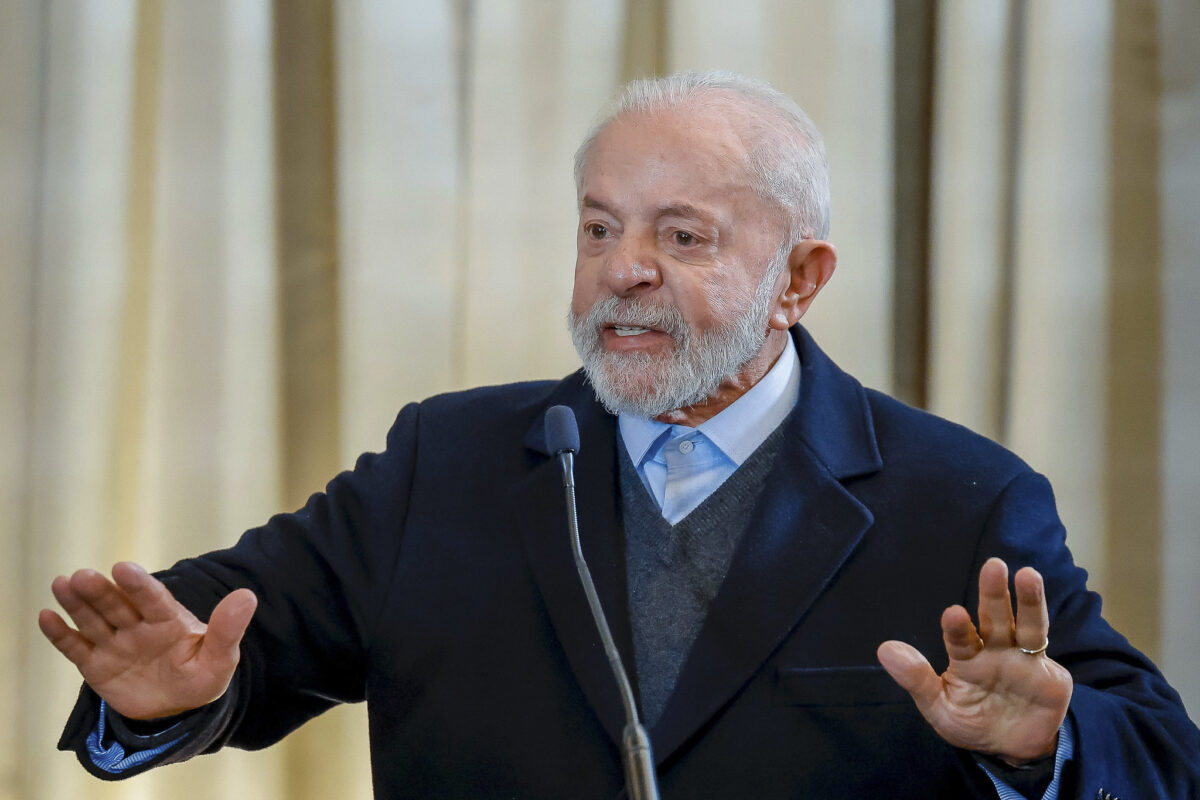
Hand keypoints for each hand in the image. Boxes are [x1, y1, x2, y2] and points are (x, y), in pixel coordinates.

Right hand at [38, 562, 256, 719]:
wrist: (178, 706)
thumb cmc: (202, 676)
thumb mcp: (219, 659)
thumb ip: (228, 630)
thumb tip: (247, 596)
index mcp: (169, 620)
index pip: (154, 599)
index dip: (139, 585)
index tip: (124, 567)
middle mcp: (139, 626)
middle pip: (117, 605)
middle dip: (101, 591)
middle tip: (82, 575)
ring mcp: (116, 643)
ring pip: (94, 620)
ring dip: (77, 603)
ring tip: (62, 583)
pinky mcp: (96, 664)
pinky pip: (76, 647)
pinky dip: (61, 634)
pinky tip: (47, 616)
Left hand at [876, 557, 1071, 763]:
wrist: (1011, 750)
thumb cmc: (971, 722)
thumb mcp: (939, 708)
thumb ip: (916, 680)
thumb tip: (884, 649)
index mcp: (966, 657)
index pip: (960, 638)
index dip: (957, 628)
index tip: (953, 614)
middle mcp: (995, 650)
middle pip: (995, 618)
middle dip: (994, 594)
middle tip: (993, 565)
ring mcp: (1023, 660)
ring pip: (1027, 626)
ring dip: (1029, 601)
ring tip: (1027, 575)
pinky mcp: (1049, 675)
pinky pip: (1045, 654)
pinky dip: (1044, 642)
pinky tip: (1042, 633)